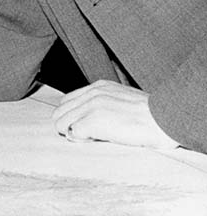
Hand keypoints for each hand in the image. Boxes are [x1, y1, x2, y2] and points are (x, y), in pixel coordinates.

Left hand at [52, 80, 178, 149]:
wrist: (166, 118)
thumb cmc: (153, 115)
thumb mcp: (124, 99)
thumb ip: (106, 103)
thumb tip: (94, 120)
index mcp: (99, 87)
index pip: (67, 100)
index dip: (72, 116)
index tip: (85, 126)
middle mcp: (91, 94)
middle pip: (59, 112)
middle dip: (68, 126)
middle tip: (86, 135)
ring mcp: (91, 107)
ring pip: (60, 122)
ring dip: (73, 133)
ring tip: (92, 137)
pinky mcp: (93, 121)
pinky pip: (73, 133)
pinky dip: (81, 140)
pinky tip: (97, 140)